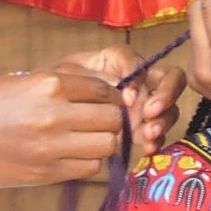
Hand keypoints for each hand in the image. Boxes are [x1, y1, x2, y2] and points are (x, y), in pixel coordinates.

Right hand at [0, 68, 125, 189]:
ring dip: (102, 142)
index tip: (103, 102)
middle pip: (112, 118)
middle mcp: (55, 114)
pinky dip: (87, 162)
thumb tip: (92, 91)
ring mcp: (52, 147)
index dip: (109, 96)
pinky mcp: (46, 173)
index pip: (103, 89)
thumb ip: (55, 87)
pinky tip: (72, 155)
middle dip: (111, 119)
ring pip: (107, 145)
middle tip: (99, 122)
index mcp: (48, 84)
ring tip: (87, 140)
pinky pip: (88, 168)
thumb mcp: (16, 83)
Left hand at [51, 47, 187, 161]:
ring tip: (149, 135)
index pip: (137, 61)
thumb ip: (91, 80)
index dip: (138, 78)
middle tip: (150, 114)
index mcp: (117, 62)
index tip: (127, 98)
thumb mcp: (63, 78)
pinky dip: (157, 140)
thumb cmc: (50, 90)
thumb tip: (122, 92)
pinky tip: (148, 149)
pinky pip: (159, 131)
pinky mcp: (143, 126)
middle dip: (165, 95)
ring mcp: (144, 103)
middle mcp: (137, 80)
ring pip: (169, 106)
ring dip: (164, 120)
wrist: (40, 113)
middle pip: (169, 77)